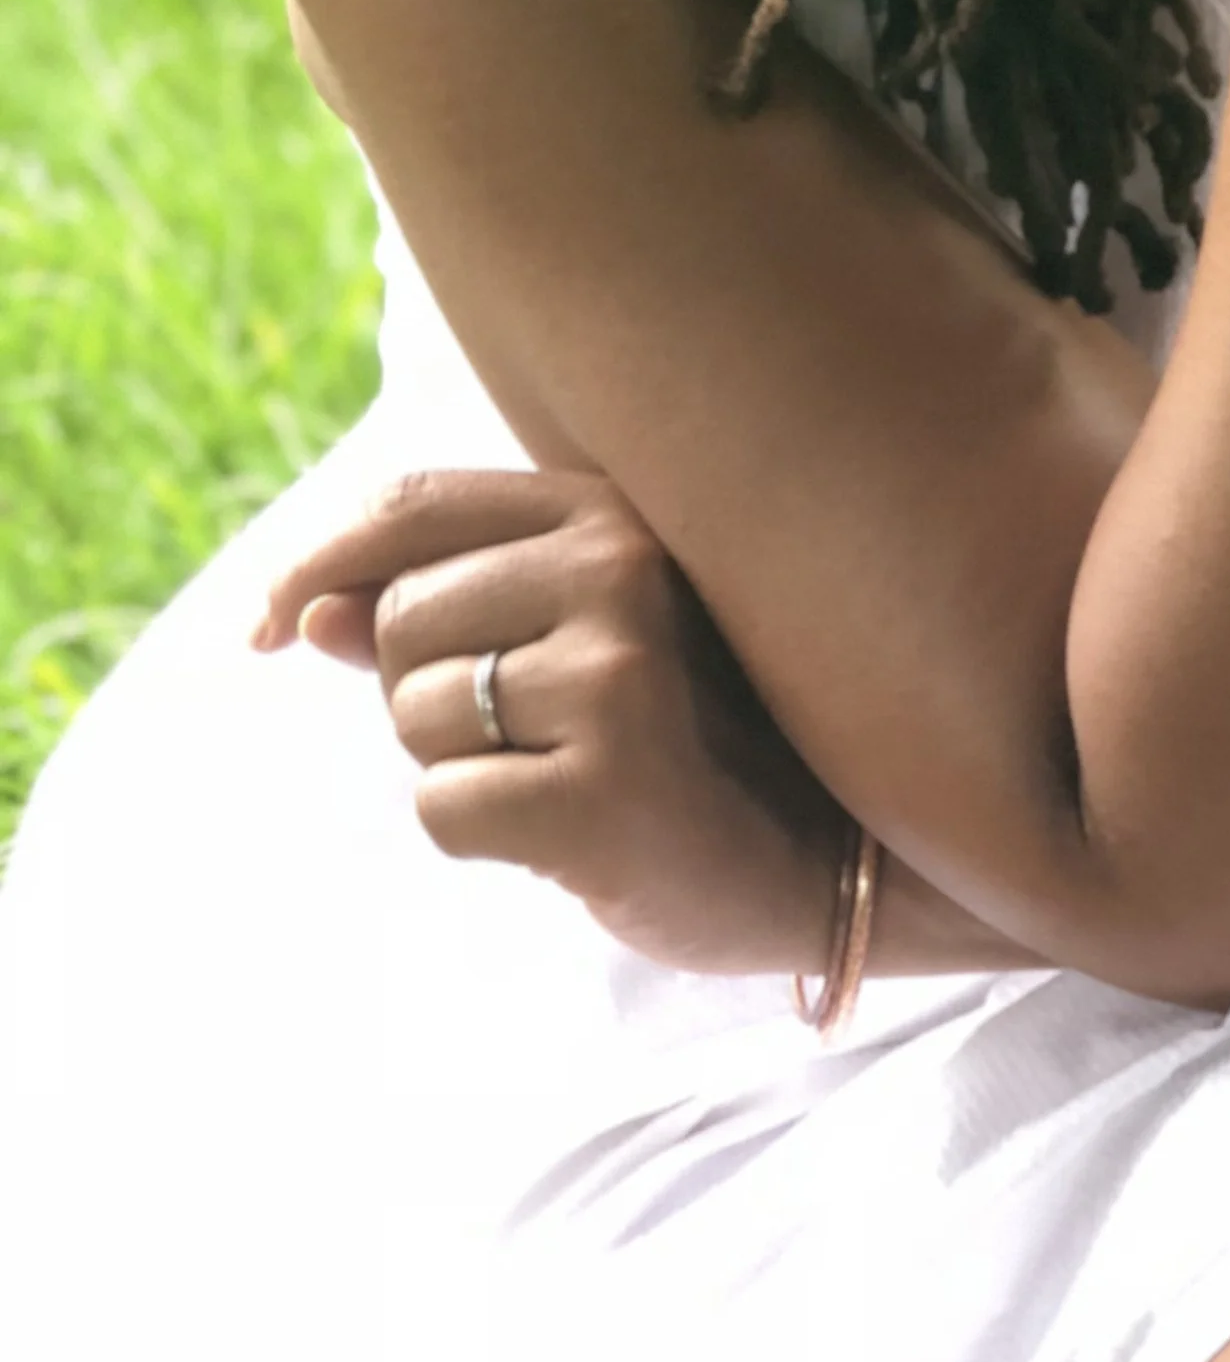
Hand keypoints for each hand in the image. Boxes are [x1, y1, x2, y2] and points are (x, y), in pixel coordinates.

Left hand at [255, 469, 839, 976]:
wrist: (833, 857)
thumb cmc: (697, 739)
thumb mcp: (584, 645)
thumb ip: (449, 610)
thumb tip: (300, 612)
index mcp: (617, 512)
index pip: (415, 504)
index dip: (318, 562)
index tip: (264, 627)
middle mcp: (622, 570)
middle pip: (400, 622)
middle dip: (425, 695)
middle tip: (531, 738)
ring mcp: (619, 676)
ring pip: (416, 717)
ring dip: (459, 768)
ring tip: (568, 778)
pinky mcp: (606, 787)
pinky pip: (443, 809)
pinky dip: (481, 836)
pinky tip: (574, 835)